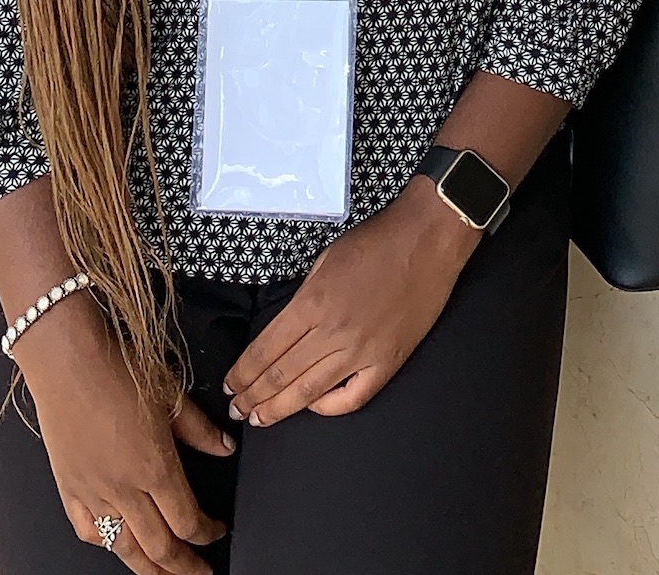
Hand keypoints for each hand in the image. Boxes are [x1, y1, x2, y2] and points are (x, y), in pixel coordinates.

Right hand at [13, 300, 232, 573]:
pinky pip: (89, 531)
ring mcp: (93, 493)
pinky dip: (108, 544)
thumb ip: (200, 430)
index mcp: (155, 467)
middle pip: (159, 547)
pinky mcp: (69, 489)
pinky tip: (118, 544)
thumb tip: (225, 446)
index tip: (218, 531)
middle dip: (182, 566)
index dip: (207, 532)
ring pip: (123, 549)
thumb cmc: (119, 370)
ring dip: (148, 568)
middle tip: (199, 572)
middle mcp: (124, 489)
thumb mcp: (172, 396)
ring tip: (164, 574)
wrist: (68, 362)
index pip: (187, 520)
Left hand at [223, 179, 479, 426]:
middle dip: (253, 397)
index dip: (243, 373)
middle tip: (236, 410)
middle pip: (281, 376)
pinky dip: (329, 408)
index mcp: (313, 303)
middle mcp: (333, 332)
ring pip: (310, 393)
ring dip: (279, 409)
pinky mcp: (388, 361)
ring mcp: (362, 351)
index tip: (230, 386)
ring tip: (260, 419)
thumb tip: (286, 327)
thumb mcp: (326, 258)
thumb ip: (303, 296)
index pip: (265, 350)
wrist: (428, 238)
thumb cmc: (377, 240)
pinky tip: (314, 406)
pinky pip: (353, 397)